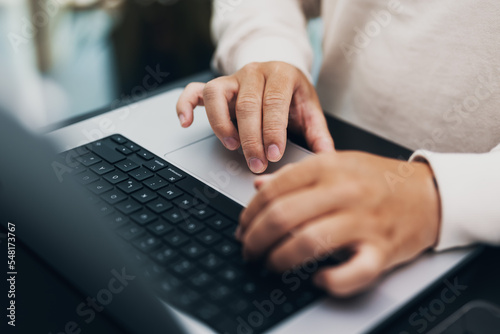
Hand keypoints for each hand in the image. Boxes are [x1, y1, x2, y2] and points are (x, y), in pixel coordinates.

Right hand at [176, 61, 333, 172]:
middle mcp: (255, 72)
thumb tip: (327, 159)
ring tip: (232, 146)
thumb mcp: (310, 110)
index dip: (273, 130)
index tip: (274, 155)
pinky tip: (186, 122)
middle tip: (256, 163)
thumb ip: (318, 134)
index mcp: (282, 74)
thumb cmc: (293, 96)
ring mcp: (232, 78)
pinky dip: (185, 105)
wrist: (279, 75)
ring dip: (221, 124)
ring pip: (217, 95)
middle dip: (251, 138)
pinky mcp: (216, 87)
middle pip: (247, 104)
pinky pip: (195, 91)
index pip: (274, 101)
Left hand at [237, 151, 439, 295]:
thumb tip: (259, 186)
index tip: (243, 227)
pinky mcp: (382, 249)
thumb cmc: (378, 180)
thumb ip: (295, 174)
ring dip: (279, 259)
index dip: (249, 214)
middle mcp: (343, 191)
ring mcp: (364, 221)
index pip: (273, 190)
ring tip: (271, 264)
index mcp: (328, 167)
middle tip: (248, 250)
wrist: (429, 193)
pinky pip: (352, 272)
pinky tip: (318, 279)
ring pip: (307, 242)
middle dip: (255, 239)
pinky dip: (330, 281)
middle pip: (282, 216)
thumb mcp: (336, 164)